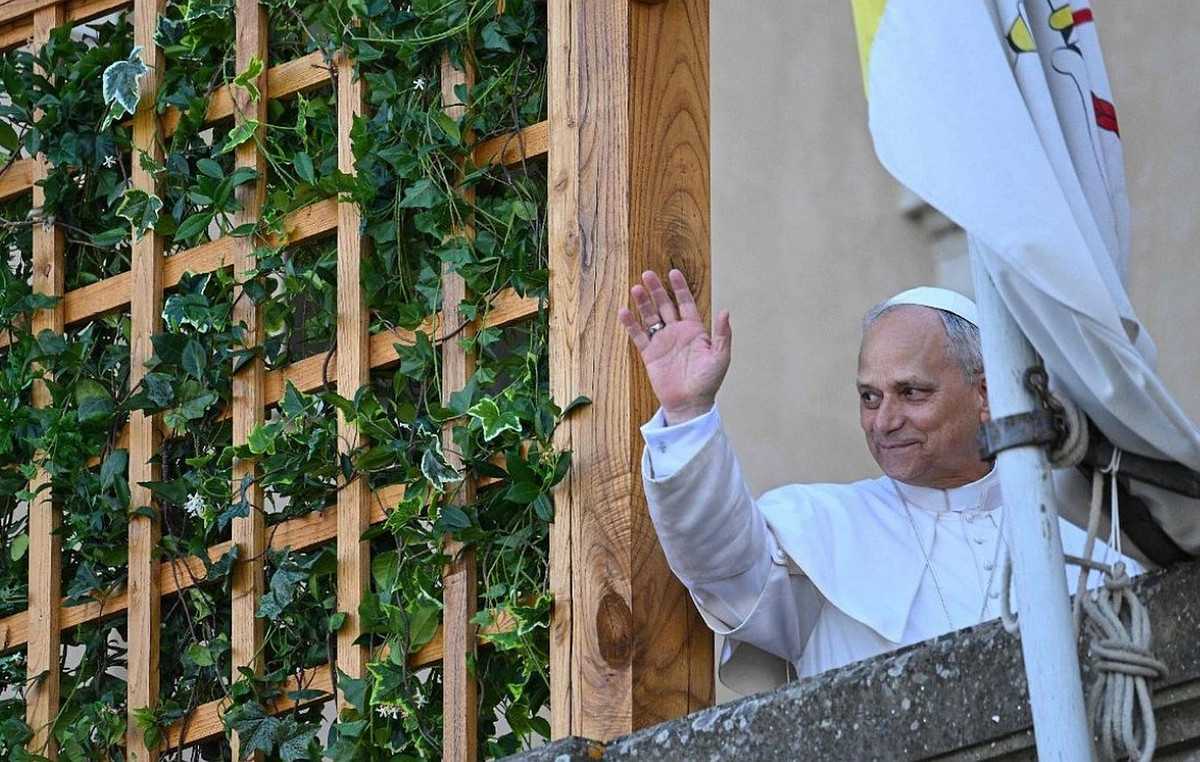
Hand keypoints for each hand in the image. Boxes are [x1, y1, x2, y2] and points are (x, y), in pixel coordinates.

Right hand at [618, 269, 731, 424]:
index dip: (679, 288)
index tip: (673, 273)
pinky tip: (624, 311)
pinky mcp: (650, 354)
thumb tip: (726, 311)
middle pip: (665, 305)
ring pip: (650, 317)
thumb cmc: (708, 382)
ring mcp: (662, 342)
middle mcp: (677, 332)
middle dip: (657, 290)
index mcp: (694, 330)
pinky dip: (631, 324)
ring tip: (635, 288)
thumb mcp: (720, 357)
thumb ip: (722, 334)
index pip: (685, 303)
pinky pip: (638, 336)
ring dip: (643, 303)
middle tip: (647, 274)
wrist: (690, 404)